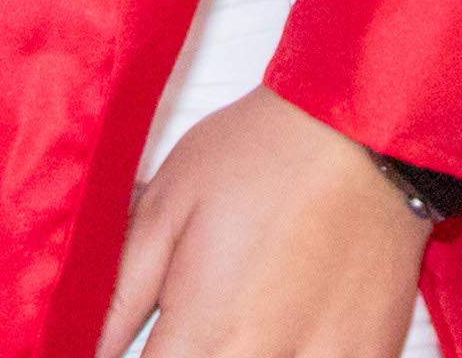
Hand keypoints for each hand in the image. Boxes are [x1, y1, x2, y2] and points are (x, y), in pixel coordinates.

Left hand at [96, 92, 430, 357]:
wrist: (364, 127)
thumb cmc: (261, 153)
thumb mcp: (167, 205)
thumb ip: (121, 294)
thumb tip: (90, 349)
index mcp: (205, 331)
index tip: (149, 342)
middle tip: (196, 319)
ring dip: (240, 357)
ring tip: (241, 317)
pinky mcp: (371, 357)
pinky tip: (289, 332)